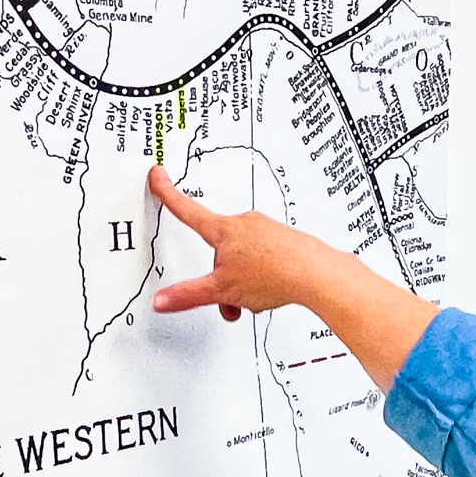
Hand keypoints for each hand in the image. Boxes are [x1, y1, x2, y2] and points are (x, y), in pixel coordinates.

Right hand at [145, 165, 442, 386]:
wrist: (317, 274)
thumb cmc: (275, 273)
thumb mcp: (222, 290)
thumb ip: (188, 295)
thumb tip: (162, 300)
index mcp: (224, 230)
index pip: (187, 211)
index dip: (168, 194)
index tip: (158, 175)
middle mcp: (245, 224)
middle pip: (219, 252)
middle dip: (221, 278)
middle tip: (230, 299)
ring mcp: (266, 231)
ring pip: (242, 260)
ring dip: (242, 284)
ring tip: (256, 300)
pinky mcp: (284, 241)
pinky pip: (263, 259)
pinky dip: (262, 278)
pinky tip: (273, 291)